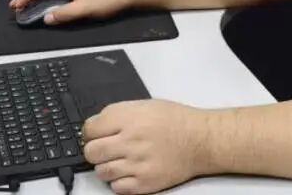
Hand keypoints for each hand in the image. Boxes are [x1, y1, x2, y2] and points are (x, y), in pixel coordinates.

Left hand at [82, 99, 210, 193]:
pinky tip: (130, 170)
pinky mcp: (144, 183)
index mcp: (130, 119)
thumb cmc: (177, 121)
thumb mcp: (146, 105)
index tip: (94, 134)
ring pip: (101, 171)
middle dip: (94, 149)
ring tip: (120, 159)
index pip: (90, 128)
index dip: (90, 132)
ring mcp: (137, 164)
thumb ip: (120, 112)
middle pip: (91, 152)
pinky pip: (116, 188)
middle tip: (105, 148)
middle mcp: (131, 141)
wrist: (201, 140)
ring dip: (106, 166)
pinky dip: (119, 181)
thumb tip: (97, 123)